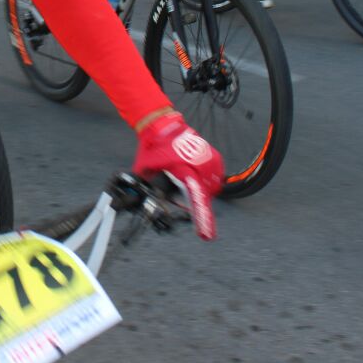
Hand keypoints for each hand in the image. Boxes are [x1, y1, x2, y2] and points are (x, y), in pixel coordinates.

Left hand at [133, 112, 223, 240]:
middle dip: (197, 200)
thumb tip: (147, 205)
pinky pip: (217, 175)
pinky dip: (209, 179)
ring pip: (213, 186)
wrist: (161, 126)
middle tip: (183, 194)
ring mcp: (208, 159)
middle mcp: (200, 165)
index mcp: (184, 171)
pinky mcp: (213, 155)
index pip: (197, 199)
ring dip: (204, 190)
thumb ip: (151, 189)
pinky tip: (196, 175)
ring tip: (188, 181)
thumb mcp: (145, 172)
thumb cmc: (152, 149)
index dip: (203, 219)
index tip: (207, 236)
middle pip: (206, 195)